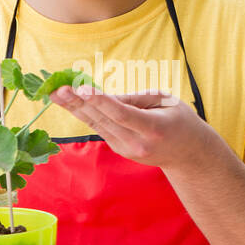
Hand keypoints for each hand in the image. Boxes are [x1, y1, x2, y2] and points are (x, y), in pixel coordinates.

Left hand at [49, 84, 214, 171]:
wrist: (189, 155)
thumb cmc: (180, 121)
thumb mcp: (166, 101)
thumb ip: (136, 98)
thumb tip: (105, 96)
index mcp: (152, 128)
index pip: (121, 114)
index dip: (100, 101)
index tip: (82, 89)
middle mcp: (136, 143)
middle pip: (102, 120)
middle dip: (78, 103)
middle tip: (57, 89)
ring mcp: (126, 149)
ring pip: (96, 124)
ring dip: (74, 108)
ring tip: (55, 93)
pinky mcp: (119, 149)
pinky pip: (102, 127)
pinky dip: (87, 113)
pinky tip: (71, 100)